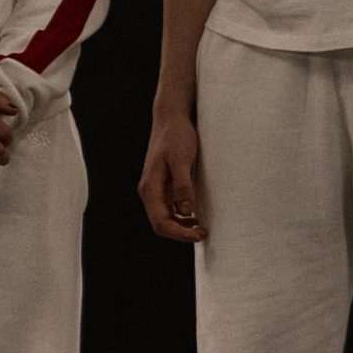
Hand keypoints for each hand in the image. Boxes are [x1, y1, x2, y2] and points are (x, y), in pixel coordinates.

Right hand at [139, 108, 206, 240]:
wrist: (171, 117)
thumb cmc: (176, 135)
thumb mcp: (181, 160)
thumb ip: (183, 186)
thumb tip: (185, 212)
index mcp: (150, 187)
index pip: (160, 222)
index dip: (180, 234)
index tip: (199, 234)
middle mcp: (149, 191)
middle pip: (161, 224)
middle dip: (181, 234)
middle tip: (203, 233)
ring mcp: (156, 189)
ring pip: (165, 219)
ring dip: (181, 227)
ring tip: (201, 228)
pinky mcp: (163, 185)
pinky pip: (169, 209)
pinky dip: (181, 218)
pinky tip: (194, 216)